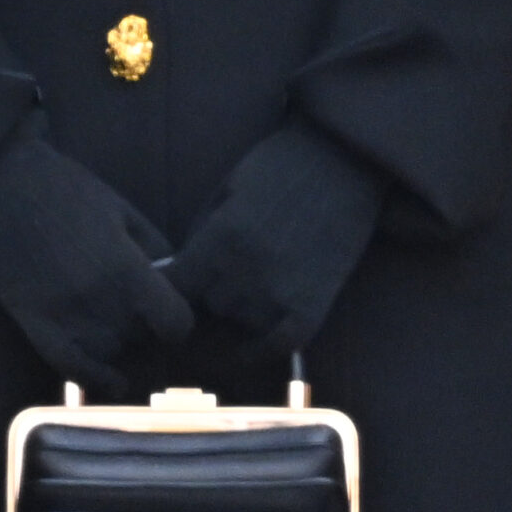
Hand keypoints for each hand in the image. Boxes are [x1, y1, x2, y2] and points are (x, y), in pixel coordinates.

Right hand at [0, 126, 191, 391]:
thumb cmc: (64, 187)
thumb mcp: (121, 208)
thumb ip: (154, 247)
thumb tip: (174, 281)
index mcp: (126, 267)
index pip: (175, 323)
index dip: (178, 322)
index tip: (171, 314)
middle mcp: (100, 300)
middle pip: (142, 339)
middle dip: (145, 326)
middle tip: (134, 306)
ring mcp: (65, 315)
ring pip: (111, 353)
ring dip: (119, 344)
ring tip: (113, 321)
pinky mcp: (34, 323)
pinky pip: (71, 367)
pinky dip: (94, 378)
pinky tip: (111, 380)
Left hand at [167, 117, 386, 353]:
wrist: (344, 162)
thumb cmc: (280, 165)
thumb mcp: (226, 188)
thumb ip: (201, 231)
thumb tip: (178, 268)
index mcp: (220, 239)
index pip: (174, 286)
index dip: (168, 287)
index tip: (169, 287)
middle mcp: (246, 272)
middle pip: (207, 304)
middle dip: (208, 291)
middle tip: (222, 274)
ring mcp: (281, 293)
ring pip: (238, 322)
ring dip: (237, 310)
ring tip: (250, 284)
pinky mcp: (313, 307)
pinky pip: (279, 346)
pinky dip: (262, 350)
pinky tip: (251, 346)